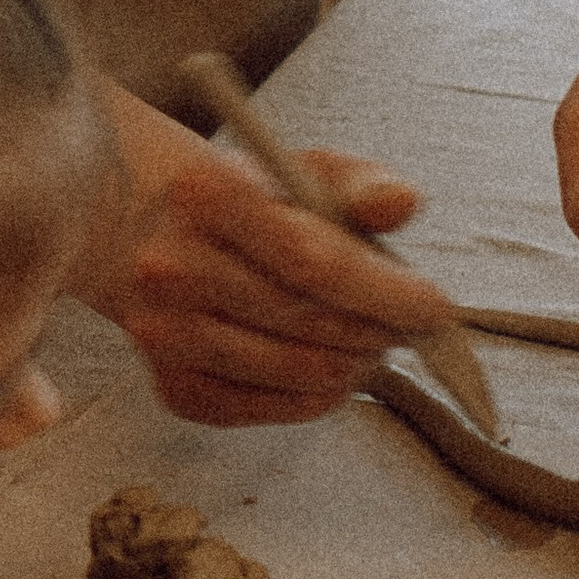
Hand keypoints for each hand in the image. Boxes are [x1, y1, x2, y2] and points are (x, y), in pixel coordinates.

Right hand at [106, 146, 460, 427]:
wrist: (143, 226)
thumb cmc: (244, 196)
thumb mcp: (301, 168)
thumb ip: (361, 182)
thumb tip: (402, 205)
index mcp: (204, 195)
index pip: (312, 261)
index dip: (386, 293)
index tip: (436, 306)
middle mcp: (170, 268)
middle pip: (308, 323)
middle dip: (378, 330)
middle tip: (409, 326)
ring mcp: (162, 334)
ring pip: (292, 373)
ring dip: (353, 366)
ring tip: (373, 344)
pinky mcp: (171, 386)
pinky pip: (266, 410)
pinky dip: (315, 398)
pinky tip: (333, 370)